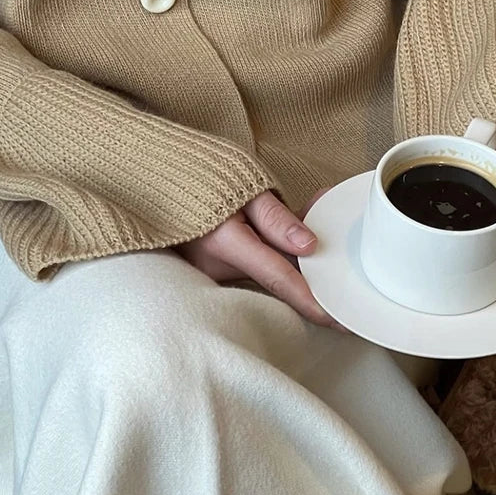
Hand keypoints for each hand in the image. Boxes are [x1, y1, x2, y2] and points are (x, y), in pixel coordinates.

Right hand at [179, 189, 335, 326]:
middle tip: (342, 262)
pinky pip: (253, 262)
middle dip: (311, 268)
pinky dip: (275, 248)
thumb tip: (310, 245)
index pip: (280, 280)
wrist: (153, 175)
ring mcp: (210, 270)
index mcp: (226, 243)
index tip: (339, 320)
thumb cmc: (197, 174)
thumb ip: (275, 217)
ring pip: (267, 268)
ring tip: (317, 214)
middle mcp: (216, 266)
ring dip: (293, 252)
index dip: (313, 301)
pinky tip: (294, 226)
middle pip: (278, 276)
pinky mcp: (211, 266)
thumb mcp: (243, 186)